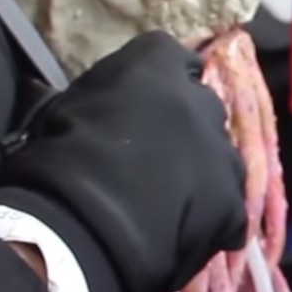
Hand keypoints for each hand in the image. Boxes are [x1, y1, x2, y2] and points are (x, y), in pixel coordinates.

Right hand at [0, 32, 248, 291]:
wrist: (84, 220)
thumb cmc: (59, 155)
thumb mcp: (68, 104)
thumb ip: (105, 95)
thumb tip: (110, 106)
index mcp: (156, 66)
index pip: (173, 58)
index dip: (163, 82)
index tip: (149, 102)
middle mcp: (200, 100)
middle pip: (203, 108)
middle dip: (185, 127)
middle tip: (156, 156)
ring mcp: (223, 152)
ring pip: (221, 157)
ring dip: (202, 171)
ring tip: (172, 199)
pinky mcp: (232, 203)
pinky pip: (229, 210)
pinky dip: (212, 219)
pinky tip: (186, 234)